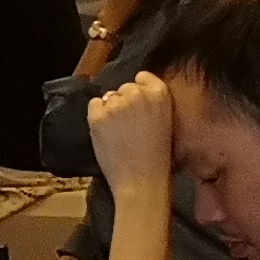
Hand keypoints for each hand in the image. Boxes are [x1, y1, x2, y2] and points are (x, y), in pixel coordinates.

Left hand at [84, 70, 175, 199]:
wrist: (142, 181)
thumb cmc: (157, 158)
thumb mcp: (165, 122)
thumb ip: (152, 103)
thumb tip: (135, 94)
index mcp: (160, 94)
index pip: (143, 77)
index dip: (139, 91)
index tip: (139, 107)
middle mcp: (138, 93)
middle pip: (124, 88)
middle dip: (124, 102)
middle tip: (128, 126)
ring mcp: (116, 104)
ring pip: (108, 97)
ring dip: (110, 111)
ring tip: (118, 133)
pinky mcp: (98, 116)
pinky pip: (93, 105)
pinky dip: (96, 117)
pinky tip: (106, 133)